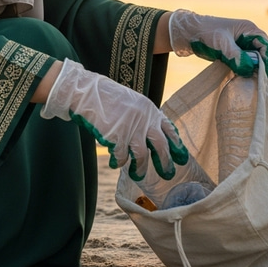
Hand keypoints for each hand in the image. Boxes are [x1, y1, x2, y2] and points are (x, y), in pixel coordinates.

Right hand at [40, 58, 188, 179]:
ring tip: (137, 175)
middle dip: (165, 162)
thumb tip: (152, 136)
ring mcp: (130, 128)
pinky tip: (116, 163)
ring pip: (142, 155)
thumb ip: (143, 117)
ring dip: (141, 168)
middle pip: (161, 145)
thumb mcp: (131, 102)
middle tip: (167, 174)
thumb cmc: (106, 97)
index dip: (176, 145)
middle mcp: (143, 118)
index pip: (169, 129)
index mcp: (149, 109)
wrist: (86, 92)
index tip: (181, 157)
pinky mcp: (116, 136)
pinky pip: (122, 156)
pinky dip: (120, 162)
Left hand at [168, 9, 267, 77]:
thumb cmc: (205, 33)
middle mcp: (247, 36)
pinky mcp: (234, 53)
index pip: (266, 46)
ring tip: (250, 80)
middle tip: (258, 80)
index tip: (265, 74)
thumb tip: (250, 69)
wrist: (188, 33)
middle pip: (262, 54)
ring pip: (253, 60)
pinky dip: (244, 70)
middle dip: (261, 66)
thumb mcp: (222, 44)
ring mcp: (241, 45)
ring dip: (252, 70)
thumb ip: (236, 56)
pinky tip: (241, 77)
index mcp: (248, 29)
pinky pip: (244, 63)